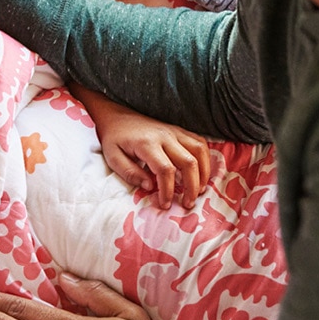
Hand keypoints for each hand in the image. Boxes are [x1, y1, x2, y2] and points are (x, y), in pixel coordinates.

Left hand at [72, 86, 211, 208]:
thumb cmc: (115, 138)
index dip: (168, 190)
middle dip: (192, 186)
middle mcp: (165, 136)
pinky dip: (205, 159)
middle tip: (188, 204)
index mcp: (147, 144)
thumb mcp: (113, 157)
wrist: (118, 115)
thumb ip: (129, 173)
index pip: (165, 170)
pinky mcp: (179, 130)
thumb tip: (150, 187)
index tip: (165, 204)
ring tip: (199, 191)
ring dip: (203, 173)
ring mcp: (174, 131)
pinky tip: (201, 173)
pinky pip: (200, 142)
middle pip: (188, 162)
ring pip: (199, 151)